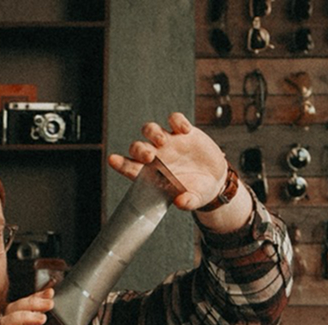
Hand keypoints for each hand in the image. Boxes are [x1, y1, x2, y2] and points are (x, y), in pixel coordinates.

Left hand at [107, 112, 252, 232]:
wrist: (214, 179)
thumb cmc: (197, 190)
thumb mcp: (195, 199)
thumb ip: (188, 202)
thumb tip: (181, 202)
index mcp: (151, 174)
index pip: (130, 167)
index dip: (120, 163)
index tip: (113, 160)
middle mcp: (156, 156)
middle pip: (137, 147)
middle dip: (139, 149)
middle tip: (149, 156)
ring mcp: (169, 142)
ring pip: (150, 129)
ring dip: (152, 132)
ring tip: (163, 140)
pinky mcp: (184, 132)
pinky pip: (175, 119)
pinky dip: (178, 121)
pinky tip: (185, 130)